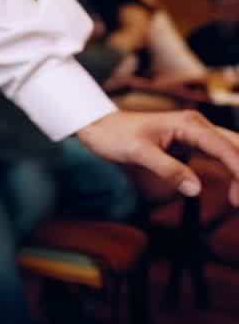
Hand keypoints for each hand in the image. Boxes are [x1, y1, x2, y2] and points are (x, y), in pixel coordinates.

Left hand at [75, 110, 238, 205]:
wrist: (97, 125)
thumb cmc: (114, 135)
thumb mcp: (137, 153)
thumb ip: (168, 169)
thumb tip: (195, 189)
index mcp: (190, 124)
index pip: (225, 148)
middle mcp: (198, 126)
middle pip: (236, 147)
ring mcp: (196, 133)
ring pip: (231, 150)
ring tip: (238, 199)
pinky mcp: (191, 142)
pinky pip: (220, 154)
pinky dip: (231, 169)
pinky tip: (235, 188)